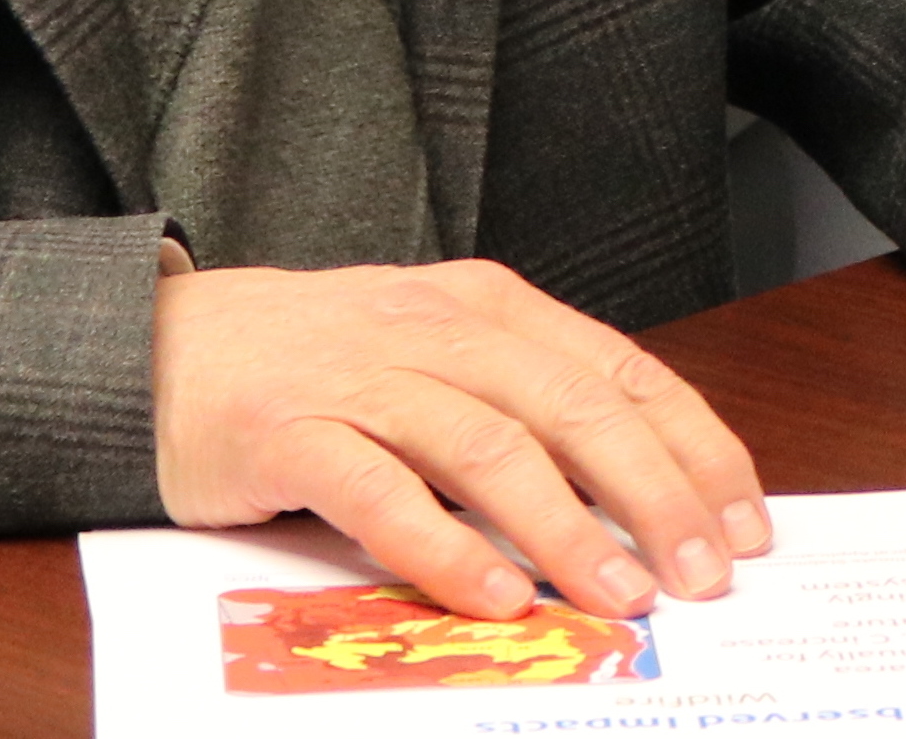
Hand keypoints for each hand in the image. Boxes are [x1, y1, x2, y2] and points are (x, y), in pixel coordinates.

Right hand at [150, 259, 772, 620]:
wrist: (160, 349)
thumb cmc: (319, 369)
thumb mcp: (439, 364)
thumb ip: (526, 412)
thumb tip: (643, 504)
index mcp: (491, 308)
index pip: (622, 374)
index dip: (694, 448)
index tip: (745, 523)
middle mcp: (438, 330)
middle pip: (574, 410)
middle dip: (653, 495)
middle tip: (702, 574)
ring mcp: (363, 377)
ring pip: (490, 450)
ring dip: (566, 531)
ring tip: (620, 596)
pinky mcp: (291, 430)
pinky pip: (382, 492)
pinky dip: (446, 548)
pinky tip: (495, 597)